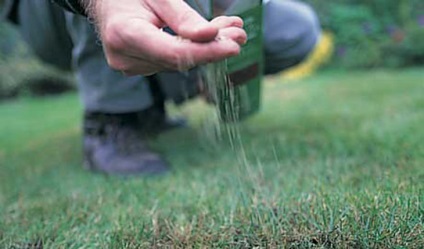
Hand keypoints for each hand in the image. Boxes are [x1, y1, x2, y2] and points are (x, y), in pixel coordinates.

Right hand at [83, 0, 246, 75]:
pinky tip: (211, 37)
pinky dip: (193, 49)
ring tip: (230, 29)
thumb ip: (183, 17)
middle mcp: (124, 57)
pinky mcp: (138, 67)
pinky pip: (172, 61)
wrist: (105, 0)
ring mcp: (130, 66)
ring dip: (206, 47)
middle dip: (213, 47)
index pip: (174, 53)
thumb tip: (211, 36)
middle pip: (179, 60)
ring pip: (179, 62)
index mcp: (124, 34)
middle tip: (240, 32)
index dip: (206, 52)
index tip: (234, 47)